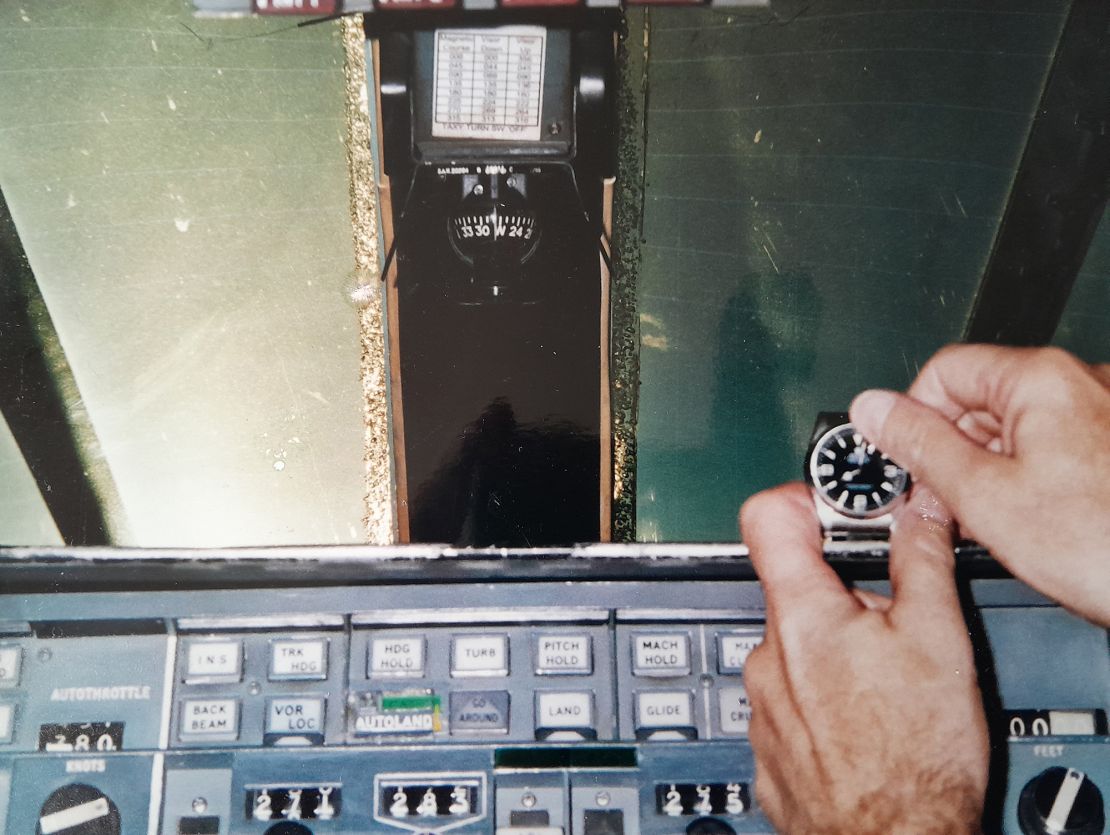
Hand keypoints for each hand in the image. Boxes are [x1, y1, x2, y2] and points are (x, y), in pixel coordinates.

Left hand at [739, 484, 988, 834]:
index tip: (834, 510)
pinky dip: (823, 704)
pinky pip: (791, 704)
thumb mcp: (940, 640)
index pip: (766, 517)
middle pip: (795, 594)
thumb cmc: (915, 760)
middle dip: (843, 601)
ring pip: (795, 653)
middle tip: (893, 629)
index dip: (802, 500)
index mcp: (802, 616)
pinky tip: (863, 726)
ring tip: (884, 689)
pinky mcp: (768, 749)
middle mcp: (767, 657)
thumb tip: (917, 511)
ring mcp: (762, 706)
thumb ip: (920, 561)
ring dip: (834, 657)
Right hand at [850, 345, 1109, 625]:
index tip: (906, 459)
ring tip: (1004, 522)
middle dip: (954, 449)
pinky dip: (1035, 479)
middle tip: (950, 503)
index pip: (941, 371)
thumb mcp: (985, 498)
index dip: (913, 417)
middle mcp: (1082, 383)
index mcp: (1040, 379)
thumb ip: (920, 446)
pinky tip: (1042, 523)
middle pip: (981, 398)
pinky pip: (1057, 447)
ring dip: (995, 469)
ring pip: (1020, 428)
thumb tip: (872, 409)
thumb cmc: (1108, 546)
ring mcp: (1108, 413)